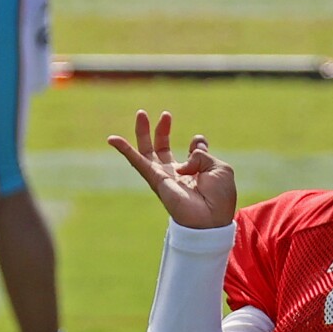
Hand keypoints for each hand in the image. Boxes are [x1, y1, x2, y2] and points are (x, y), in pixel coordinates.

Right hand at [108, 110, 236, 228]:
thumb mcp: (219, 168)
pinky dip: (124, 150)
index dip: (197, 144)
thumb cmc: (220, 197)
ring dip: (143, 132)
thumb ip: (203, 153)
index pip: (193, 151)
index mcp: (195, 171)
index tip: (199, 145)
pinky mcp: (155, 180)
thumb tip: (192, 145)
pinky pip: (137, 162)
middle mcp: (177, 174)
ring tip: (141, 113)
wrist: (211, 217)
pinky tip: (112, 139)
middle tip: (166, 114)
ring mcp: (164, 177)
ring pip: (147, 151)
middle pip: (162, 148)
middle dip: (162, 129)